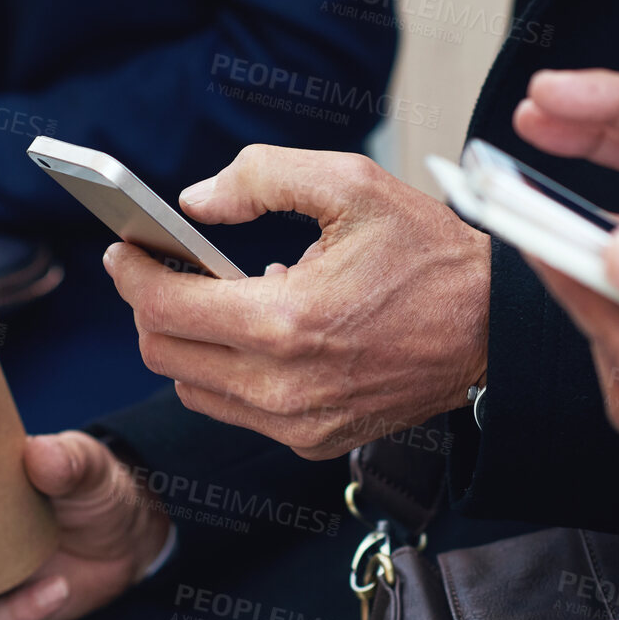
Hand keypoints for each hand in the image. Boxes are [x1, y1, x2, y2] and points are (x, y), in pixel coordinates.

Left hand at [104, 146, 489, 459]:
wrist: (495, 330)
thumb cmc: (428, 254)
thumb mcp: (350, 184)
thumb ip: (260, 177)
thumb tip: (194, 202)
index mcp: (286, 321)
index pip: (164, 308)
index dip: (132, 274)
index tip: (123, 250)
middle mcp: (284, 386)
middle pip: (164, 353)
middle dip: (151, 306)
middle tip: (161, 268)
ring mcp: (298, 423)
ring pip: (192, 388)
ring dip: (189, 343)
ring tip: (224, 298)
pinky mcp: (314, 442)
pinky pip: (237, 410)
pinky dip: (231, 371)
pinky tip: (266, 332)